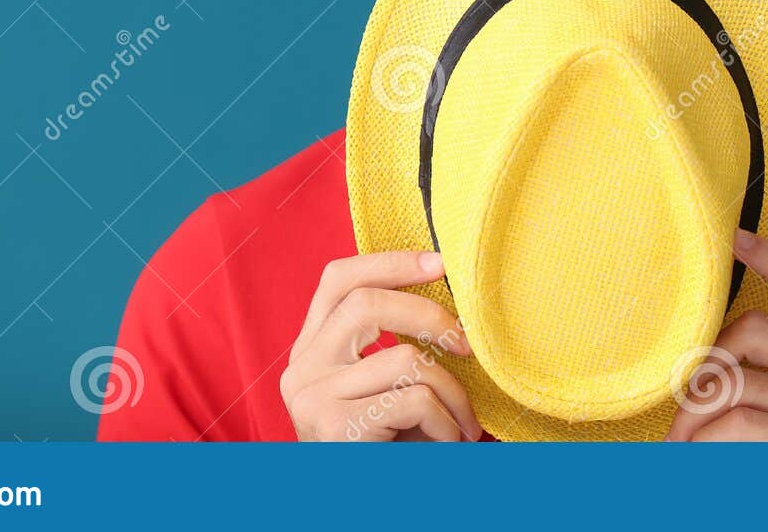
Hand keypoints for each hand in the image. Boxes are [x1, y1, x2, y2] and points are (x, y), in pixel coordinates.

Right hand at [280, 250, 482, 441]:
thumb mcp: (380, 386)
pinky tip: (450, 442)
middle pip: (367, 303)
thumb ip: (388, 342)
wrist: (362, 508)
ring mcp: (312, 399)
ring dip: (451, 389)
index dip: (389, 261)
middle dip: (429, 315)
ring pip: (402, 358)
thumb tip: (440, 279)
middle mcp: (300, 369)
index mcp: (309, 349)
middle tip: (467, 344)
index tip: (438, 262)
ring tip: (463, 421)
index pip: (337, 279)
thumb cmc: (385, 446)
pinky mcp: (335, 429)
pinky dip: (447, 420)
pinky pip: (413, 400)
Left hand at [665, 228, 767, 440]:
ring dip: (692, 416)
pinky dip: (702, 443)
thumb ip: (752, 371)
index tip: (736, 235)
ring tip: (679, 447)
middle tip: (680, 413)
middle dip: (703, 363)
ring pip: (736, 381)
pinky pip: (737, 422)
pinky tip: (695, 459)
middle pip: (754, 327)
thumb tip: (694, 347)